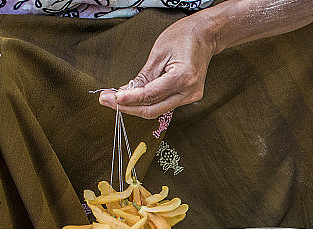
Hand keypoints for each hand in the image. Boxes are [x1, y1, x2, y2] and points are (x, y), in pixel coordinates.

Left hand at [98, 14, 217, 118]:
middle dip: (128, 107)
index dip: (130, 99)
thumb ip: (143, 76)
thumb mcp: (159, 52)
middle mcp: (189, 91)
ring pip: (157, 110)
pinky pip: (163, 104)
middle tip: (107, 101)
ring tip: (115, 99)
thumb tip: (126, 92)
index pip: (151, 95)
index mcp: (183, 77)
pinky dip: (147, 102)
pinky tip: (132, 98)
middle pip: (153, 109)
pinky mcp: (188, 97)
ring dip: (135, 107)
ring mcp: (190, 96)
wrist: (205, 35)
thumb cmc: (184, 37)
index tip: (112, 97)